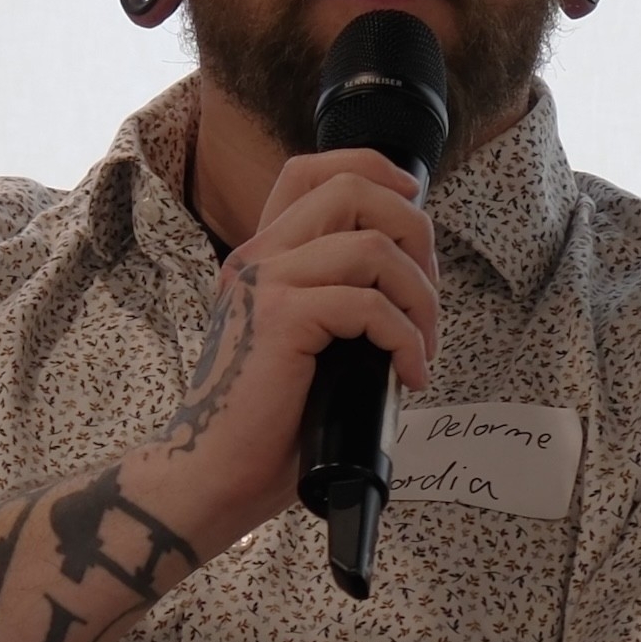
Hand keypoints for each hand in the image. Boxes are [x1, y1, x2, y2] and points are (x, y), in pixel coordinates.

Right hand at [162, 149, 438, 534]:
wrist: (213, 472)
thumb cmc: (264, 423)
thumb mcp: (303, 343)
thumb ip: (334, 301)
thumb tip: (409, 287)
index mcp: (262, 258)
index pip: (310, 171)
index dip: (373, 169)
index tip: (414, 201)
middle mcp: (259, 258)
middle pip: (351, 189)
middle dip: (413, 229)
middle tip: (427, 293)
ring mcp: (267, 284)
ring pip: (373, 245)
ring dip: (420, 296)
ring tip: (423, 345)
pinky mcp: (282, 320)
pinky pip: (370, 306)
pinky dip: (406, 340)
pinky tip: (409, 374)